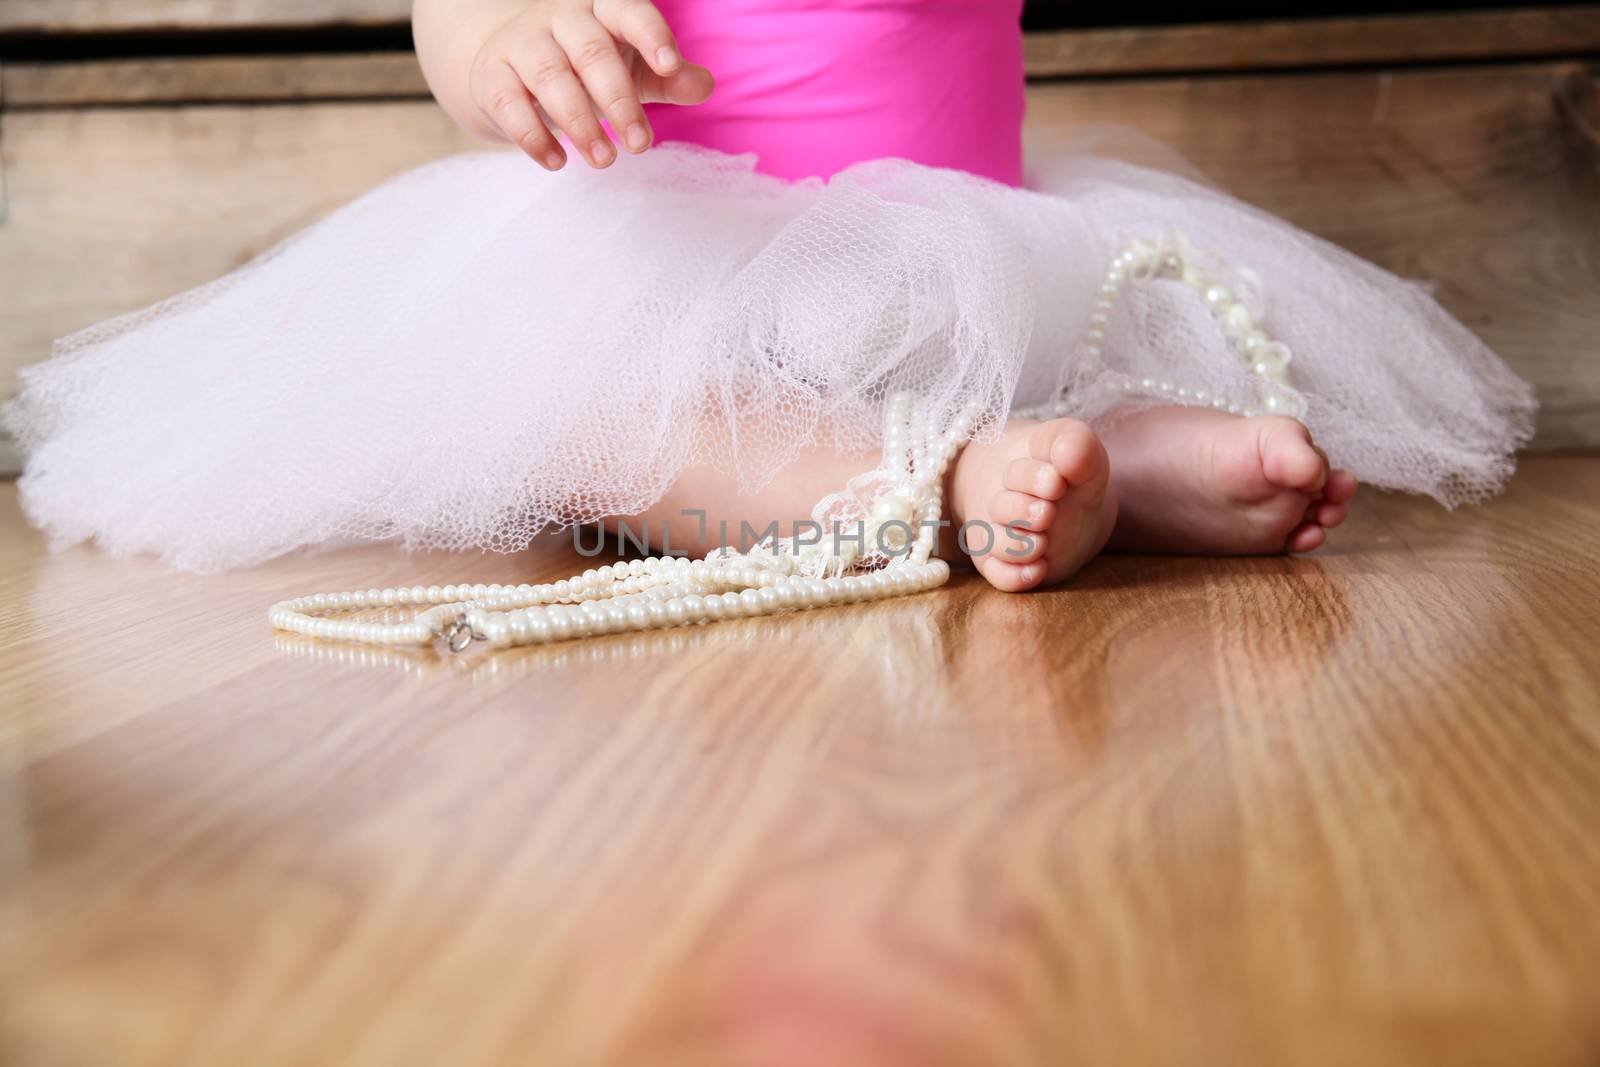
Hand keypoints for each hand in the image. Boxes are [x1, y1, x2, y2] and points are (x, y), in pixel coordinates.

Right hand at [469, 0, 713, 170]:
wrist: (506, 65)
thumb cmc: (584, 67)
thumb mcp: (632, 68)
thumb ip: (668, 77)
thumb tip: (704, 86)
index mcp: (601, 9)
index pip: (628, 12)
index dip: (650, 36)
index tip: (669, 67)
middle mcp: (560, 18)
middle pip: (592, 52)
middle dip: (619, 102)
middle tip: (639, 146)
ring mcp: (521, 43)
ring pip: (550, 78)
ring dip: (580, 123)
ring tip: (604, 160)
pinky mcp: (491, 76)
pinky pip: (509, 104)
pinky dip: (533, 136)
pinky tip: (557, 162)